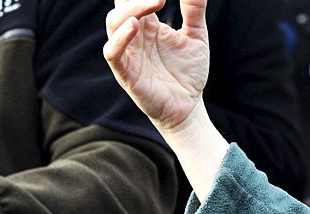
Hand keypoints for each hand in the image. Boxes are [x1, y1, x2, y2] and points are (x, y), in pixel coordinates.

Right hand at [103, 0, 209, 132]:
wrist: (189, 106)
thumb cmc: (189, 72)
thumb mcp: (197, 36)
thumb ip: (193, 10)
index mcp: (148, 24)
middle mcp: (134, 35)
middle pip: (122, 5)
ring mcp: (128, 53)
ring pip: (114, 23)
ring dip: (130, 9)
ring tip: (154, 3)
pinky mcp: (125, 73)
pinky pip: (112, 52)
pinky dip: (119, 38)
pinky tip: (134, 27)